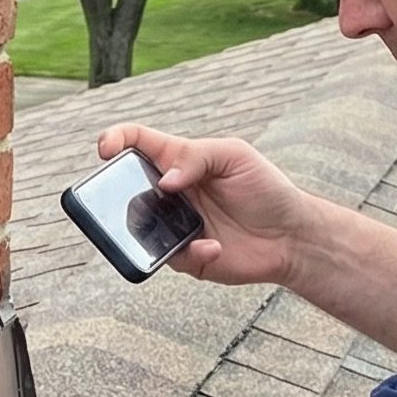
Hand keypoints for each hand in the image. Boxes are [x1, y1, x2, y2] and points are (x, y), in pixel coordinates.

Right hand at [95, 125, 323, 286]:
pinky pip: (171, 256)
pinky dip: (193, 250)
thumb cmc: (265, 189)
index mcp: (178, 160)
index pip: (137, 143)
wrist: (290, 235)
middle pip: (126, 187)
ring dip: (149, 226)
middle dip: (117, 190)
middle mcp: (170, 193)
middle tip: (129, 194)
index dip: (115, 140)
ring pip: (138, 227)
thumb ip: (196, 157)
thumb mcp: (235, 156)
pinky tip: (214, 245)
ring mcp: (174, 225)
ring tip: (178, 225)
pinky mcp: (185, 256)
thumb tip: (165, 180)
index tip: (106, 150)